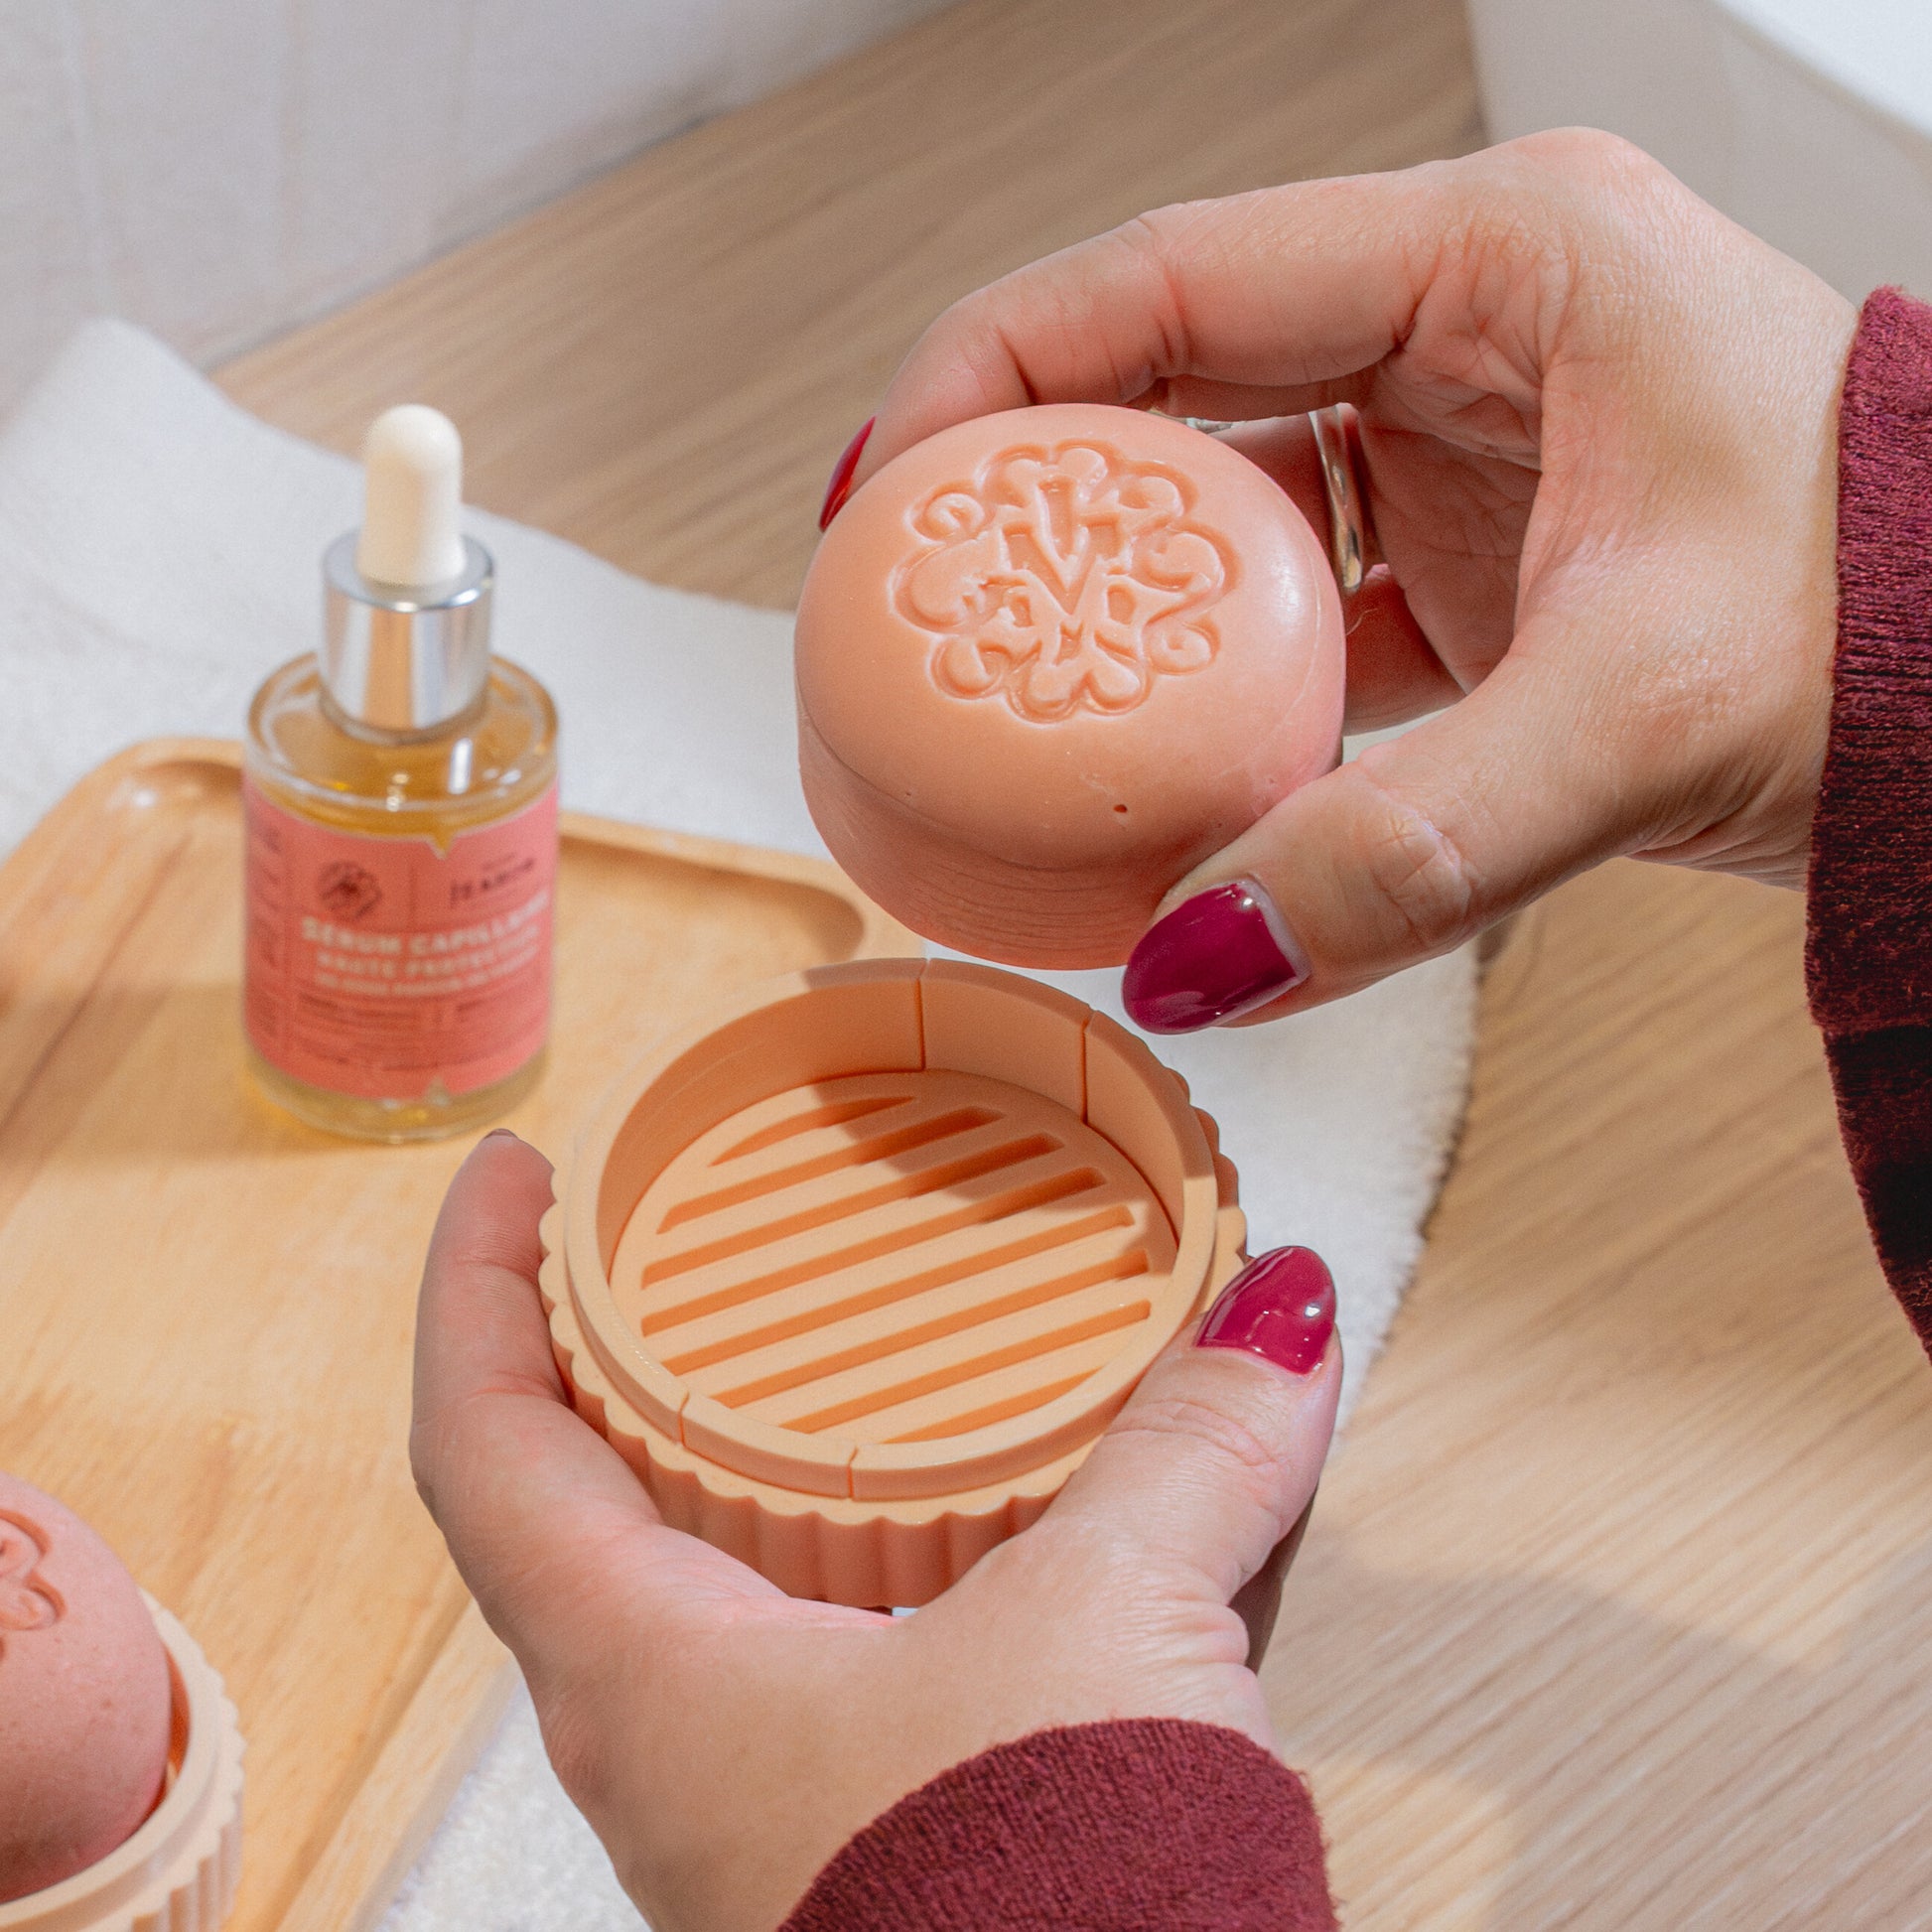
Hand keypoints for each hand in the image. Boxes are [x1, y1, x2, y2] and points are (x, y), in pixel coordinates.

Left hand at [411, 1132, 1340, 1931]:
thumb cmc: (1036, 1908)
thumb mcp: (1111, 1628)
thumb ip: (1193, 1453)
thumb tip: (1277, 1330)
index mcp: (646, 1675)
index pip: (480, 1441)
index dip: (474, 1285)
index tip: (513, 1169)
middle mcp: (675, 1737)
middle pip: (579, 1498)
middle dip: (613, 1350)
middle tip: (677, 1231)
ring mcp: (767, 1789)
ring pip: (709, 1573)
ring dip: (749, 1446)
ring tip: (821, 1331)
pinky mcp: (872, 1821)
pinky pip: (834, 1635)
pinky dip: (881, 1533)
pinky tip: (980, 1492)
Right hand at [843, 131, 1858, 1028]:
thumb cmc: (1896, 617)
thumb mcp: (1644, 713)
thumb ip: (1413, 844)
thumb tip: (1199, 958)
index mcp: (1499, 257)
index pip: (1169, 277)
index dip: (987, 373)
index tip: (881, 499)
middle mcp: (1459, 328)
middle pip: (1159, 382)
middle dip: (1017, 495)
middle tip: (904, 613)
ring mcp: (1454, 444)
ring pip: (1212, 505)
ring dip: (1106, 605)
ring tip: (994, 694)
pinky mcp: (1459, 556)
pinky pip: (1282, 609)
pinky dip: (1206, 690)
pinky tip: (1144, 766)